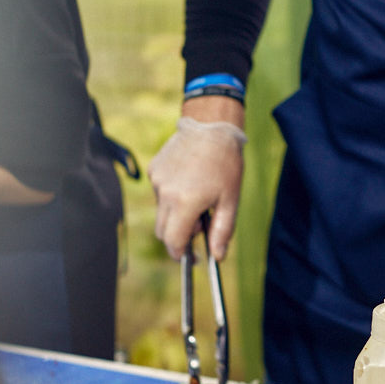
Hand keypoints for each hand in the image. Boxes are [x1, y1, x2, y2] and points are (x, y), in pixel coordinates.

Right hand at [148, 116, 245, 260]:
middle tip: (201, 223)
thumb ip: (222, 231)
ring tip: (198, 194)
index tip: (192, 257)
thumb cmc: (226, 164)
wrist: (212, 127)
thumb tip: (218, 257)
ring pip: (161, 211)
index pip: (172, 242)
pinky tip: (189, 179)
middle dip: (178, 235)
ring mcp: (157, 180)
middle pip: (162, 231)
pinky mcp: (154, 169)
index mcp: (185, 203)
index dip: (181, 254)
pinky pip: (159, 192)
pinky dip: (171, 194)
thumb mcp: (230, 199)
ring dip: (176, 213)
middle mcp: (165, 193)